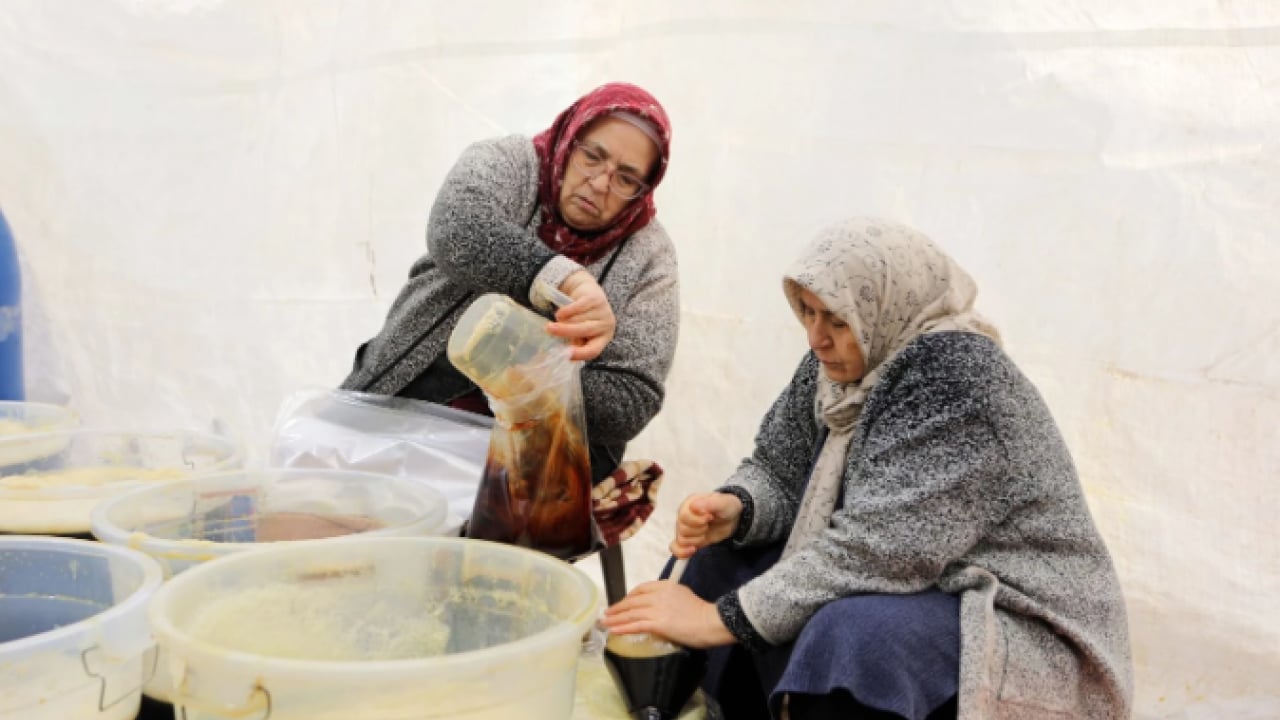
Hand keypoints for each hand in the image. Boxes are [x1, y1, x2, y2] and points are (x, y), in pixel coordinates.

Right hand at [544, 270, 615, 361]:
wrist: (587, 293)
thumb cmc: (584, 318)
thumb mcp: (582, 333)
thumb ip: (575, 343)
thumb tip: (564, 354)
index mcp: (604, 338)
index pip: (593, 350)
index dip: (580, 354)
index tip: (567, 355)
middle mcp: (607, 325)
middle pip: (583, 331)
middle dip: (564, 330)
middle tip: (548, 329)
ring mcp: (602, 311)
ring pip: (576, 318)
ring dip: (564, 319)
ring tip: (562, 319)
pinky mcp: (594, 299)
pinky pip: (575, 307)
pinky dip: (565, 310)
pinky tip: (561, 312)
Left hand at [602, 581, 734, 648]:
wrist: (710, 621)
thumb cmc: (701, 612)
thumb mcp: (684, 594)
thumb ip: (669, 596)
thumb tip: (660, 605)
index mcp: (665, 585)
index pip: (641, 589)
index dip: (628, 597)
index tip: (623, 603)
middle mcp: (658, 595)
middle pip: (632, 601)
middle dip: (618, 608)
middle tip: (608, 614)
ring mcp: (657, 609)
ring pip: (631, 613)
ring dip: (615, 619)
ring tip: (605, 623)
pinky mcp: (657, 623)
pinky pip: (635, 625)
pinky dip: (623, 627)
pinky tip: (614, 630)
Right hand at [669, 492, 742, 558]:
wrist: (731, 518)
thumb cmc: (726, 506)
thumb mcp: (723, 503)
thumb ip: (709, 503)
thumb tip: (693, 506)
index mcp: (689, 504)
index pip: (684, 516)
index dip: (697, 520)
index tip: (710, 517)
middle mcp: (683, 516)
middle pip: (682, 529)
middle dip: (699, 531)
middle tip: (708, 525)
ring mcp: (684, 528)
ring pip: (681, 540)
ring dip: (696, 540)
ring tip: (705, 534)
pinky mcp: (687, 540)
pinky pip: (676, 548)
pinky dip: (682, 552)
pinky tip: (693, 550)